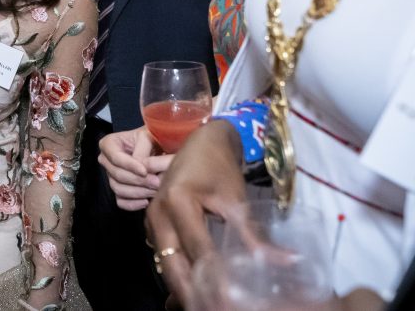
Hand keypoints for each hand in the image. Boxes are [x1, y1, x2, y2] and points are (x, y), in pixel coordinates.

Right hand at [99, 127, 171, 210]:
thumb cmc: (150, 139)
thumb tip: (143, 169)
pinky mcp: (118, 190)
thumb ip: (143, 152)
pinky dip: (133, 204)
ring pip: (119, 189)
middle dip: (138, 180)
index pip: (116, 158)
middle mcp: (106, 160)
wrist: (156, 147)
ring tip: (155, 190)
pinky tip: (147, 201)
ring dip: (138, 192)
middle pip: (117, 174)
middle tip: (157, 182)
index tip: (145, 171)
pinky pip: (121, 202)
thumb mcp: (147, 138)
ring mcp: (110, 176)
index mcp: (108, 144)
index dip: (129, 166)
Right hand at [145, 120, 246, 306]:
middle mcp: (157, 214)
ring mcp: (151, 221)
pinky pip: (165, 257)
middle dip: (192, 295)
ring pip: (166, 265)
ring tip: (207, 308)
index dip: (216, 279)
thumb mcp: (235, 199)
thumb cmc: (218, 166)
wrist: (200, 143)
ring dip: (185, 290)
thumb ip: (253, 235)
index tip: (232, 302)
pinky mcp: (154, 226)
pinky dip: (180, 278)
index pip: (198, 250)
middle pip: (172, 265)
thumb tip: (286, 262)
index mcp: (177, 202)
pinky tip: (196, 296)